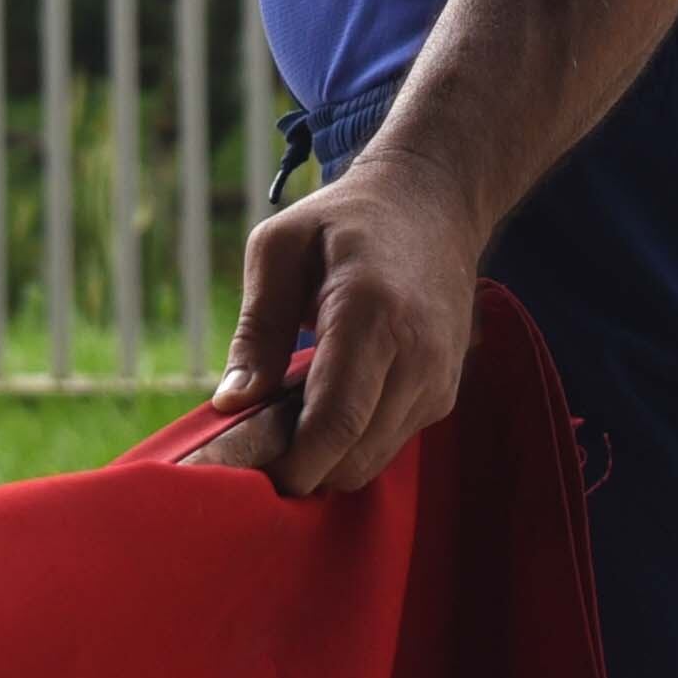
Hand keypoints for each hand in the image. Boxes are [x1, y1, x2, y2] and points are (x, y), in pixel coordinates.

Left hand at [198, 151, 489, 495]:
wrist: (434, 203)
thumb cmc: (344, 221)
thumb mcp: (279, 249)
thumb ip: (257, 330)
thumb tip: (232, 403)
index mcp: (373, 313)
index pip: (337, 421)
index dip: (292, 463)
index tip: (247, 474)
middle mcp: (418, 355)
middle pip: (355, 454)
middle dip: (300, 471)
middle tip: (252, 456)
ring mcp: (440, 379)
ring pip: (374, 460)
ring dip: (325, 461)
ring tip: (284, 425)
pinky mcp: (445, 393)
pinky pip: (390, 443)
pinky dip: (351, 445)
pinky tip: (322, 412)